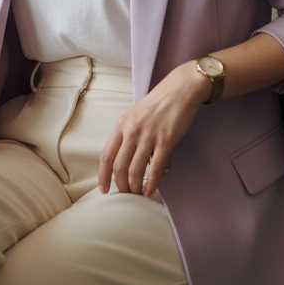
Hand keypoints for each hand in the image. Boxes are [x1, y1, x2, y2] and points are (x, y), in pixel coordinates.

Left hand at [98, 62, 208, 197]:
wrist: (180, 89)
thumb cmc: (158, 103)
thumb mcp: (135, 115)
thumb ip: (128, 134)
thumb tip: (127, 159)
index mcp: (122, 124)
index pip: (106, 155)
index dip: (103, 175)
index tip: (104, 190)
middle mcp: (132, 131)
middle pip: (118, 166)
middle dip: (121, 185)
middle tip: (125, 195)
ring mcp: (148, 136)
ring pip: (135, 170)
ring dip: (135, 187)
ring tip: (137, 194)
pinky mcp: (166, 141)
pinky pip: (155, 168)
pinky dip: (151, 183)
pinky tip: (150, 191)